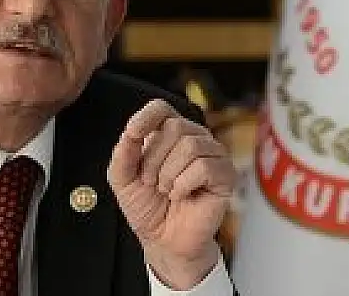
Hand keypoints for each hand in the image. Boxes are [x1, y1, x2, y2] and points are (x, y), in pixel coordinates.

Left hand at [107, 99, 235, 289]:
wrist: (163, 240)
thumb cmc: (147, 206)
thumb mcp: (122, 179)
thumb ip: (123, 154)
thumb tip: (130, 132)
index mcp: (168, 134)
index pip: (161, 108)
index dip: (146, 116)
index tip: (132, 134)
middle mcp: (193, 138)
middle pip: (175, 127)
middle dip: (154, 159)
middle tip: (151, 182)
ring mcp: (212, 154)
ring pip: (191, 145)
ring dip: (169, 174)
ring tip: (166, 190)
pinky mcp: (226, 174)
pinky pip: (204, 166)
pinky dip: (184, 185)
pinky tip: (181, 195)